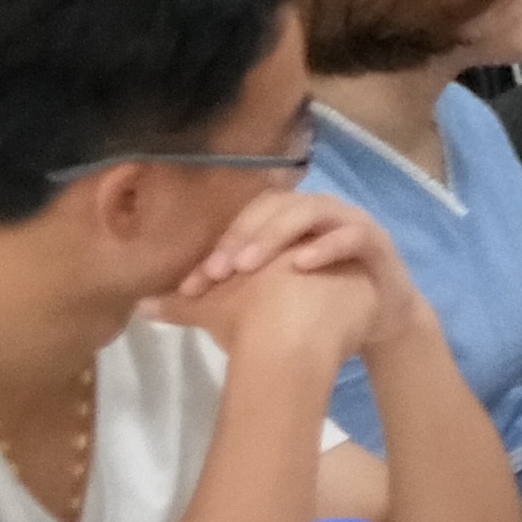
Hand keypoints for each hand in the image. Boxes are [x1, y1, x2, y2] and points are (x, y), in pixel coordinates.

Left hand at [150, 198, 391, 367]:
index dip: (219, 243)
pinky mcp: (376, 243)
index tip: (194, 282)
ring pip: (312, 210)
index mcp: (285, 222)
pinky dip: (328, 245)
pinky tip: (303, 265)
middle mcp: (316, 213)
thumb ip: (205, 303)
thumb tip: (143, 307)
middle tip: (219, 271)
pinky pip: (353, 234)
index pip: (246, 217)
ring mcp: (348, 223)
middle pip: (275, 206)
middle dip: (243, 236)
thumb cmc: (314, 305)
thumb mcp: (253, 303)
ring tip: (250, 265)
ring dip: (278, 234)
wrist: (378, 315)